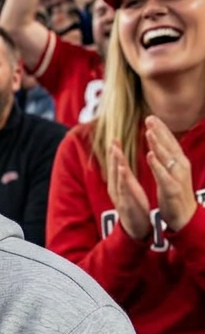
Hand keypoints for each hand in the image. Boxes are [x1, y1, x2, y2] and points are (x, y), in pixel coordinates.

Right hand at [107, 142, 151, 239]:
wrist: (135, 227)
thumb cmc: (134, 206)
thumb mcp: (128, 189)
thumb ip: (124, 176)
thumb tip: (121, 163)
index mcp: (117, 184)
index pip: (115, 165)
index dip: (114, 152)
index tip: (114, 138)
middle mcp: (115, 188)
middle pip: (113, 168)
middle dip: (112, 153)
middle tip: (112, 139)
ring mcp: (119, 195)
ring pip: (116, 176)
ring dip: (115, 162)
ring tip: (115, 149)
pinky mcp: (125, 202)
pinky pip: (123, 188)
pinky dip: (122, 177)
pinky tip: (122, 168)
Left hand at [146, 115, 198, 231]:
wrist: (185, 216)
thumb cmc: (175, 193)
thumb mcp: (172, 173)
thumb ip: (168, 160)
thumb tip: (162, 145)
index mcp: (179, 163)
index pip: (170, 143)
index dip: (161, 129)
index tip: (151, 117)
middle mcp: (180, 167)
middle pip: (169, 146)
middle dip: (159, 131)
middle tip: (149, 118)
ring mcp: (177, 177)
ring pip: (167, 158)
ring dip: (158, 144)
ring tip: (149, 132)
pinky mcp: (172, 189)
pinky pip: (163, 175)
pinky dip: (157, 164)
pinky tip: (149, 155)